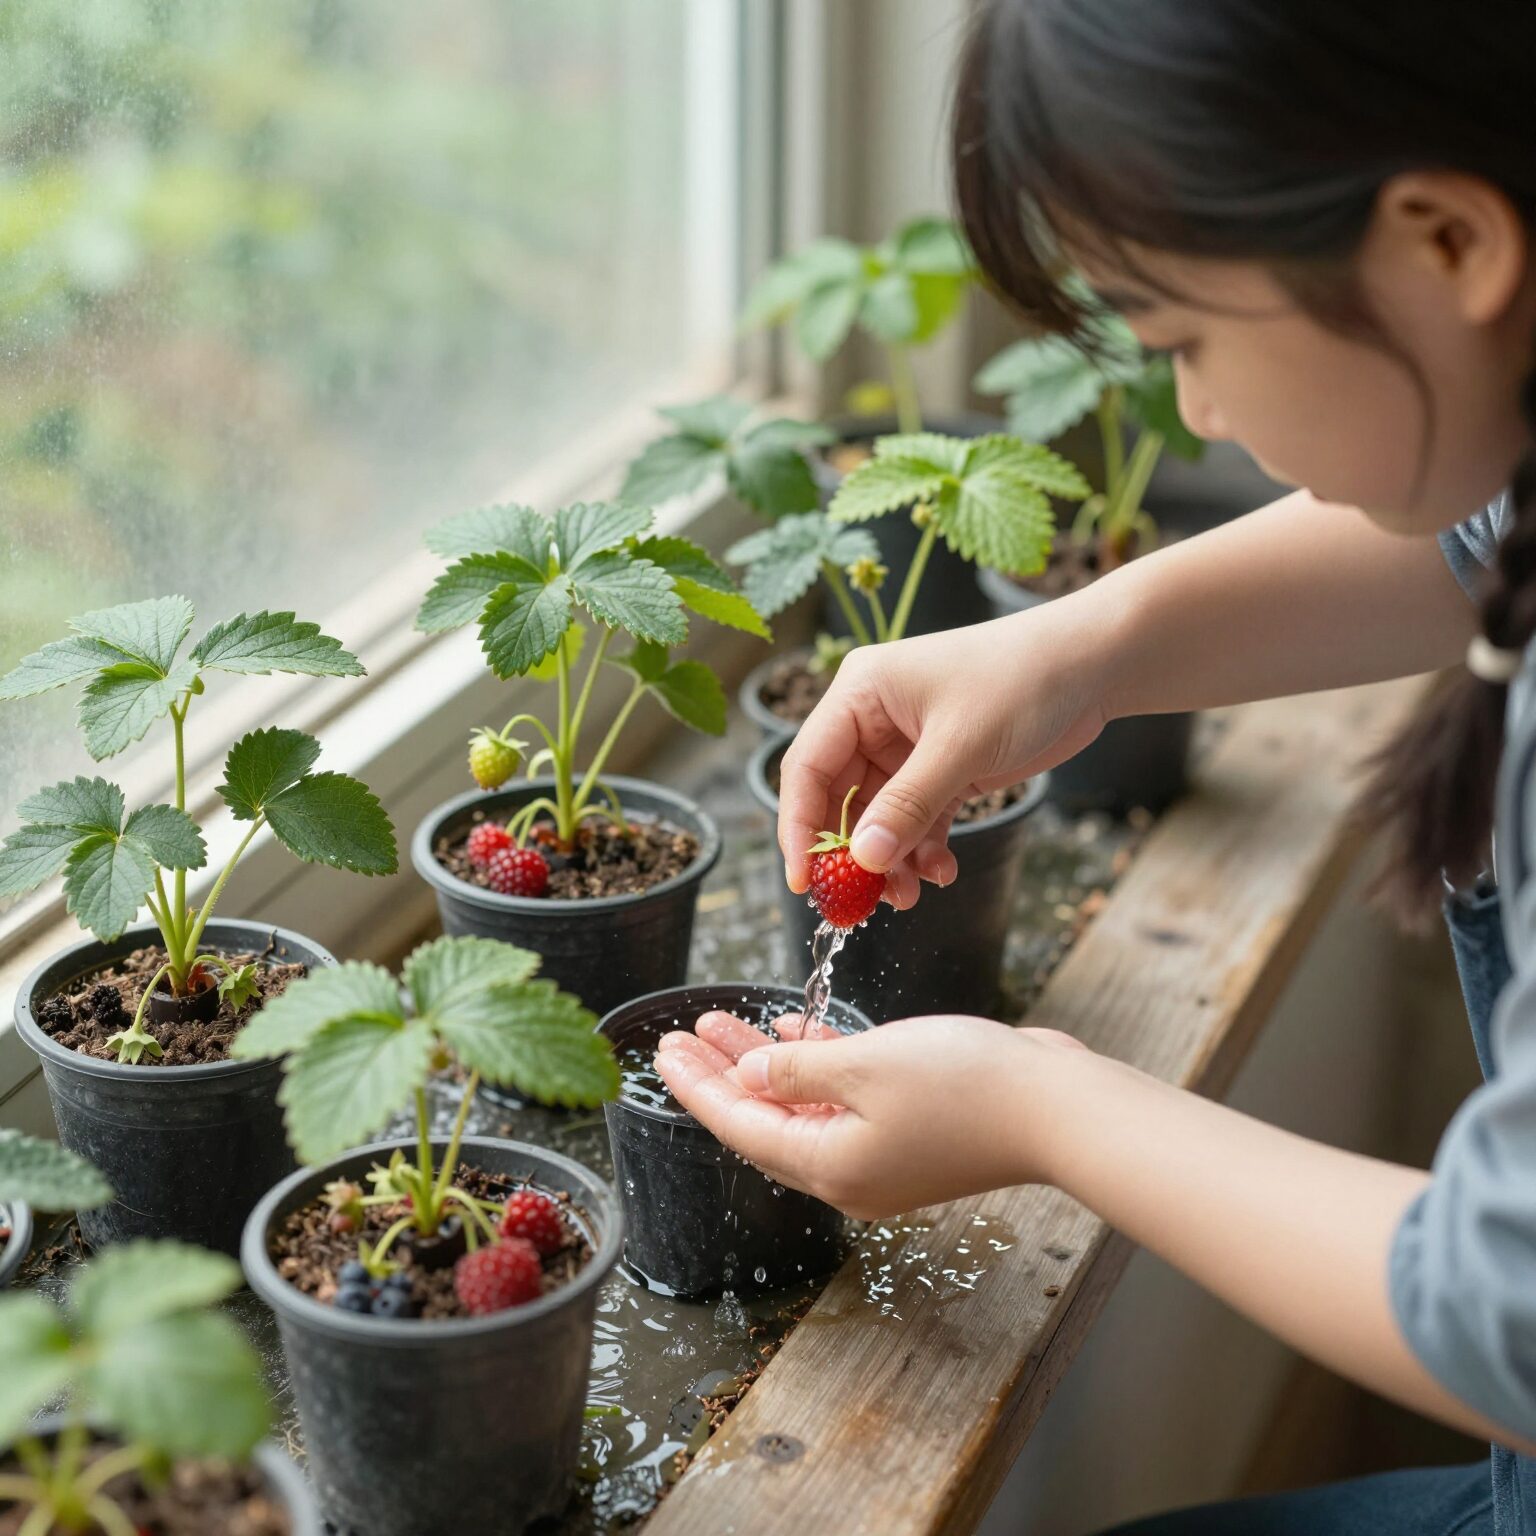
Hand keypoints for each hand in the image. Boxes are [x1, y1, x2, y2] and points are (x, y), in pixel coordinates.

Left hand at [654, 1010, 1092, 1219]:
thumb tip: (749, 1075)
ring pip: (801, 1105)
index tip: (662, 1051)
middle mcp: (851, 1170)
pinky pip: (844, 1098)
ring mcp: (884, 1153)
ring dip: (763, 1062)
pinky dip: (815, 1066)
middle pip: (763, 1120)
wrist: (1059, 1108)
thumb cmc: (965, 1087)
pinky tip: (792, 1031)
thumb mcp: (864, 1066)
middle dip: (720, 1074)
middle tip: (681, 1036)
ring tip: (722, 1020)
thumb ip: (796, 1071)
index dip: (696, 1087)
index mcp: (830, 1168)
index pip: (739, 1127)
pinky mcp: (913, 1129)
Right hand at [778, 610, 1109, 908]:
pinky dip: (923, 850)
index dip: (798, 827)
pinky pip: (916, 820)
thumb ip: (908, 805)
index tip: (803, 883)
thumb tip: (862, 860)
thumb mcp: (961, 745)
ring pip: (878, 818)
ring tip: (911, 896)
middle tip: (859, 905)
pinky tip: (941, 872)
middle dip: (851, 855)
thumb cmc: (1022, 679)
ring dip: (890, 860)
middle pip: (838, 799)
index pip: (807, 767)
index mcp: (860, 694)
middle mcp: (874, 719)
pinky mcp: (943, 768)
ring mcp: (907, 746)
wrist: (1092, 664)